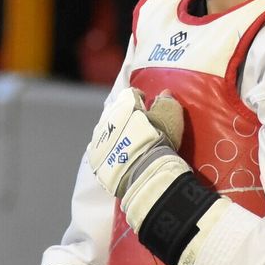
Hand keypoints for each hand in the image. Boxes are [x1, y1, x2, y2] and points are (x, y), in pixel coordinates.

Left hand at [84, 87, 183, 210]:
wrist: (140, 170)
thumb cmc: (157, 138)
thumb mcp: (170, 116)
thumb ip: (166, 102)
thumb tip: (164, 93)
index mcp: (125, 101)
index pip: (131, 94)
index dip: (140, 98)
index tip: (146, 104)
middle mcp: (107, 115)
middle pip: (115, 110)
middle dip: (124, 114)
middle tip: (136, 123)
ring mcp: (98, 136)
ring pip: (106, 128)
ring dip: (115, 132)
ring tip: (126, 141)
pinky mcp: (94, 156)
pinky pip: (100, 148)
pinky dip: (108, 150)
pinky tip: (116, 156)